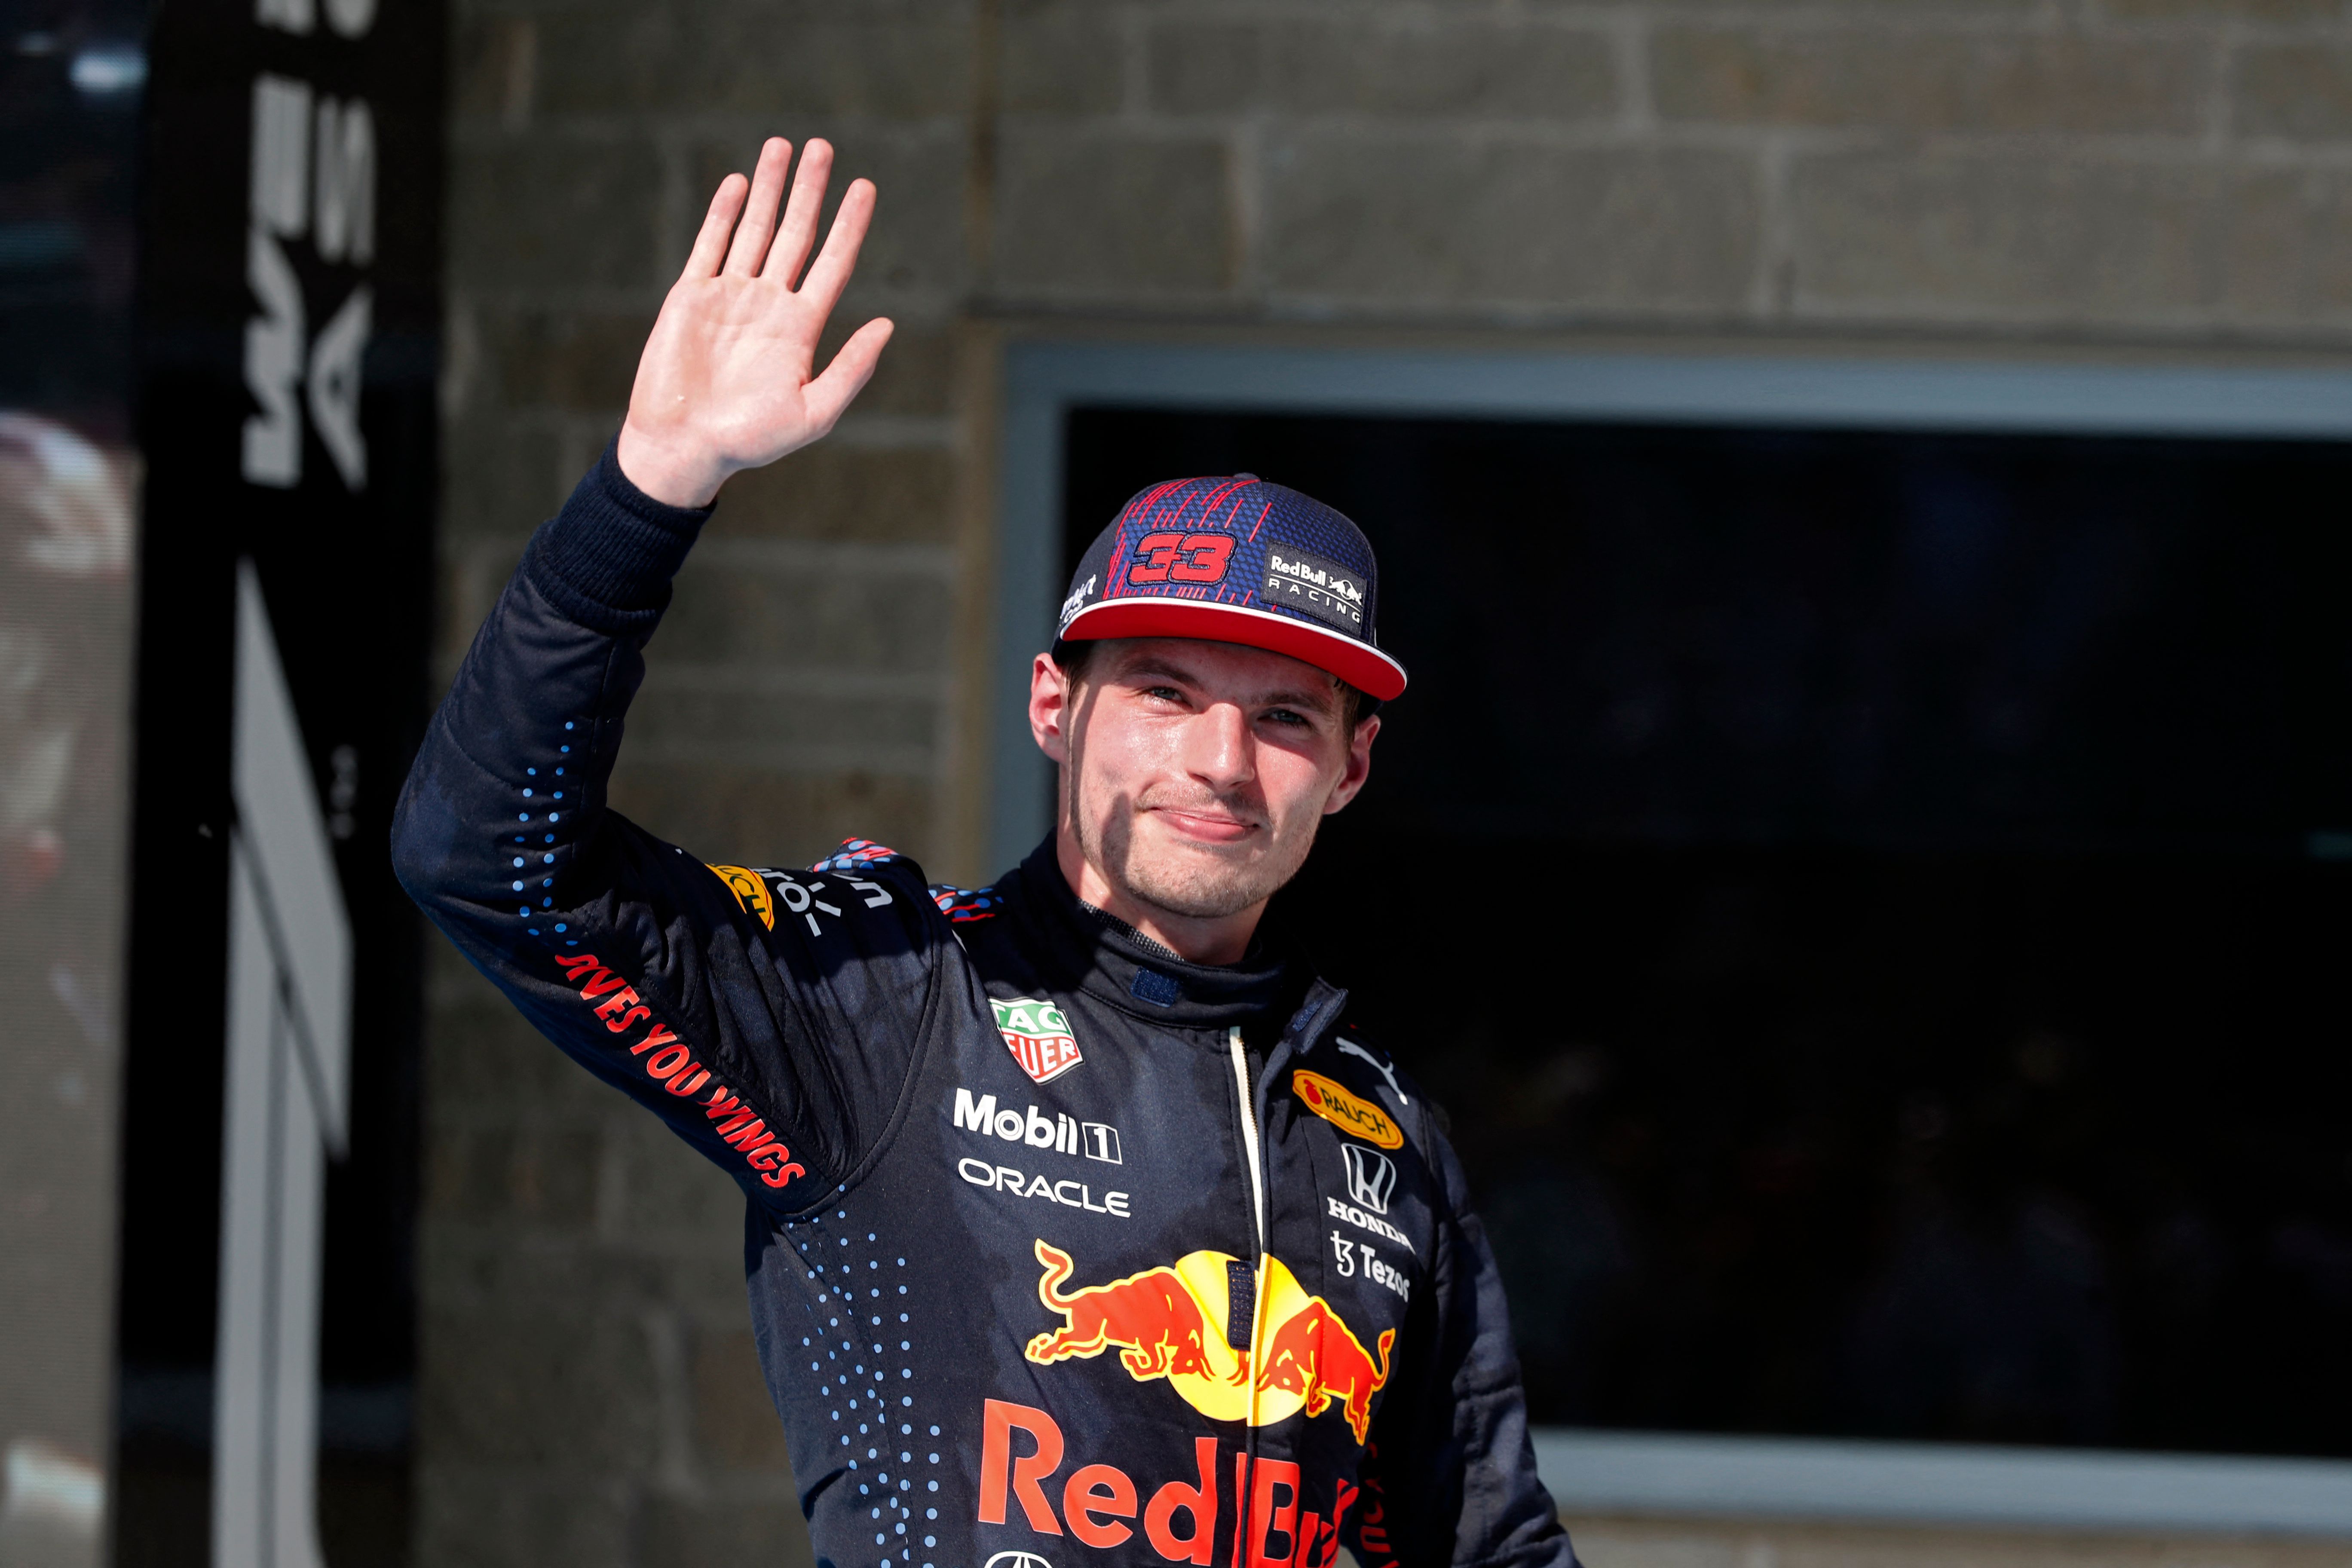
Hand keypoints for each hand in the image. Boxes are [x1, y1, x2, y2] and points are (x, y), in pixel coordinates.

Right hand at [616, 137, 893, 507]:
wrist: (685, 447)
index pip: (832, 263)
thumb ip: (851, 368)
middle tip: (823, 147)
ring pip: (754, 229)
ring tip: (783, 145)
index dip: (849, 225)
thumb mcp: (814, 411)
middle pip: (795, 234)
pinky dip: (724, 213)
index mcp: (800, 329)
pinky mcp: (690, 297)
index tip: (865, 187)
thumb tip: (887, 325)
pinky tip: (741, 183)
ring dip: (769, 188)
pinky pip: (710, 245)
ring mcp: (729, 297)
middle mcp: (768, 305)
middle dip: (809, 191)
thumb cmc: (750, 441)